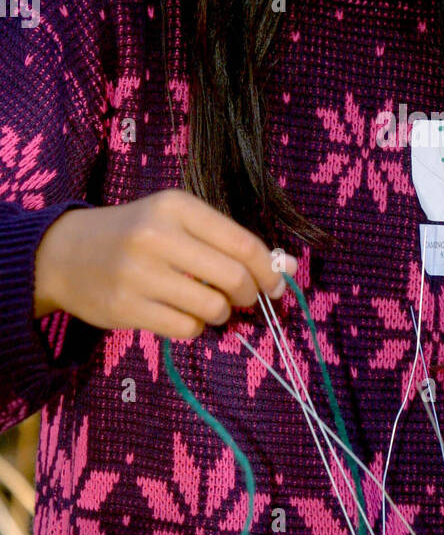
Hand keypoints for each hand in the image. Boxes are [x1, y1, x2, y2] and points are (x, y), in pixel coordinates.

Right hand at [33, 189, 297, 340]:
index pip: (241, 242)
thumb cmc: (135, 234)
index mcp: (176, 206)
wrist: (65, 253)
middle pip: (232, 277)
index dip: (268, 269)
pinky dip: (195, 326)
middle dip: (250, 294)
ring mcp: (138, 274)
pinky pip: (185, 327)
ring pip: (212, 307)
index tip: (276, 284)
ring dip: (222, 313)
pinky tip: (183, 314)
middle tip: (245, 299)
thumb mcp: (177, 222)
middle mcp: (156, 236)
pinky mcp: (125, 308)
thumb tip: (287, 268)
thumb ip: (228, 241)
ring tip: (210, 305)